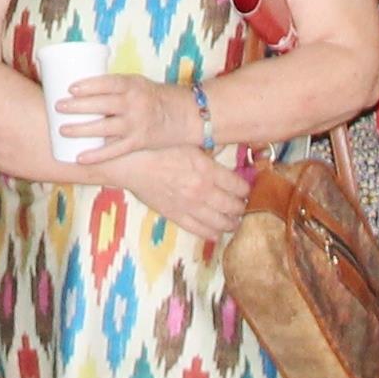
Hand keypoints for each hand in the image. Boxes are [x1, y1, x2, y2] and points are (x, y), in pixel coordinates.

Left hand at [59, 72, 198, 165]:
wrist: (186, 115)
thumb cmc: (154, 96)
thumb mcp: (137, 84)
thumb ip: (114, 87)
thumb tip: (79, 89)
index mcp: (133, 85)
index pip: (108, 83)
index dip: (89, 85)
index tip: (70, 88)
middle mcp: (135, 104)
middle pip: (102, 105)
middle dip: (78, 106)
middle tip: (58, 106)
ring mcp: (136, 124)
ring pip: (105, 128)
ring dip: (81, 130)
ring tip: (62, 130)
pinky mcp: (138, 142)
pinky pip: (114, 150)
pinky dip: (96, 155)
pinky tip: (79, 157)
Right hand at [129, 145, 251, 245]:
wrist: (131, 165)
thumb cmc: (158, 150)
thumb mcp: (188, 144)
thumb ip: (209, 149)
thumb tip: (224, 149)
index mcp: (208, 171)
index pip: (239, 187)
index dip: (246, 189)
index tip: (246, 190)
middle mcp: (203, 191)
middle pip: (233, 206)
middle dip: (241, 208)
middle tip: (242, 207)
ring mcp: (190, 206)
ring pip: (220, 222)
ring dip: (231, 223)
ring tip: (234, 222)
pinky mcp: (176, 216)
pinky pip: (199, 230)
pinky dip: (212, 233)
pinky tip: (217, 232)